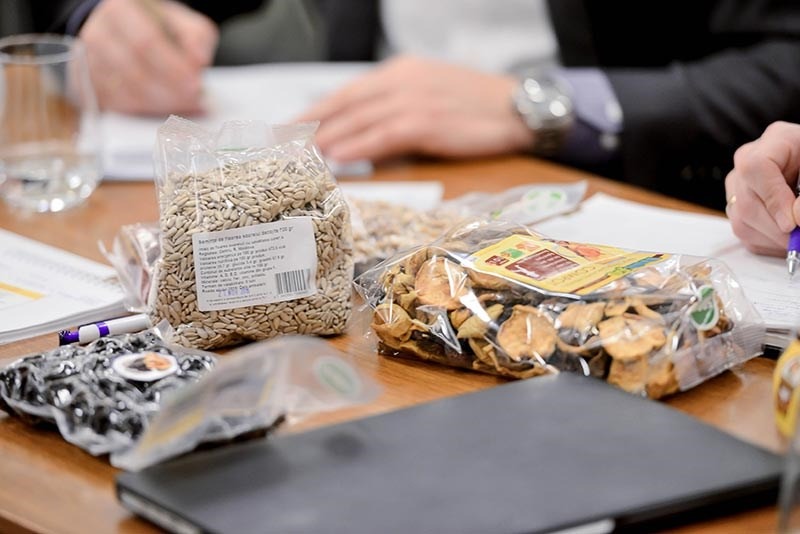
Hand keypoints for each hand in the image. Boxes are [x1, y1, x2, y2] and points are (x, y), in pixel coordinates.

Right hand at [80, 0, 217, 114]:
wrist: (125, 30)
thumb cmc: (155, 26)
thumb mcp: (181, 22)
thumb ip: (195, 38)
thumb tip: (199, 61)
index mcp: (120, 10)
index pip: (145, 42)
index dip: (172, 68)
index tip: (195, 84)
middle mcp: (99, 34)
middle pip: (135, 72)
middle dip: (170, 92)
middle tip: (195, 100)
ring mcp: (91, 63)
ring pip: (127, 94)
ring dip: (162, 105)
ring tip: (187, 105)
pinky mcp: (93, 88)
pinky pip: (121, 107)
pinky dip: (149, 113)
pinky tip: (169, 109)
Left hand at [297, 55, 533, 161]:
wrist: (517, 108)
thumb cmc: (475, 107)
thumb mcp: (430, 96)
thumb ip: (396, 109)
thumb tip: (363, 135)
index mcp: (400, 73)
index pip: (347, 92)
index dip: (316, 110)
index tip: (291, 126)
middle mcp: (400, 82)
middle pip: (344, 104)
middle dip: (311, 125)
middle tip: (283, 144)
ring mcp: (412, 100)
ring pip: (357, 120)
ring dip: (327, 139)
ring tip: (302, 156)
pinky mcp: (425, 122)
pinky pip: (381, 136)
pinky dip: (357, 147)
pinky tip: (337, 158)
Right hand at [725, 121, 799, 255]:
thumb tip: (795, 219)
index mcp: (775, 141)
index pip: (756, 168)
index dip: (773, 198)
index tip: (792, 223)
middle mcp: (748, 161)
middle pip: (746, 201)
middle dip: (777, 228)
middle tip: (799, 240)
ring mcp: (739, 184)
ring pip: (741, 221)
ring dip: (773, 238)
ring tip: (796, 240)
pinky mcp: (737, 205)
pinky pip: (745, 232)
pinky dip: (769, 243)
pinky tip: (787, 239)